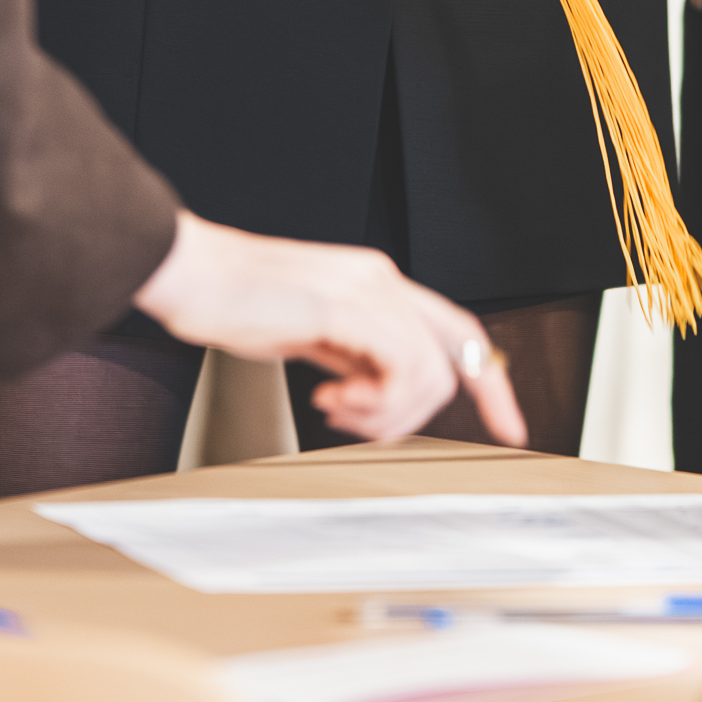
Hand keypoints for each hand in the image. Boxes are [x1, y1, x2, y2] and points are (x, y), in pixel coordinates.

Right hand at [131, 213, 527, 446]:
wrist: (190, 274)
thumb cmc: (233, 302)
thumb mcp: (309, 333)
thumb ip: (351, 354)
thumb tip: (374, 393)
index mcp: (378, 283)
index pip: (458, 333)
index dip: (492, 383)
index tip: (510, 427)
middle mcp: (383, 280)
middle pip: (457, 357)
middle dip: (422, 413)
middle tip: (361, 423)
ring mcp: (367, 289)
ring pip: (430, 373)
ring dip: (387, 414)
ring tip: (336, 408)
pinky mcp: (345, 305)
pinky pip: (400, 367)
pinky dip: (375, 401)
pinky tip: (330, 398)